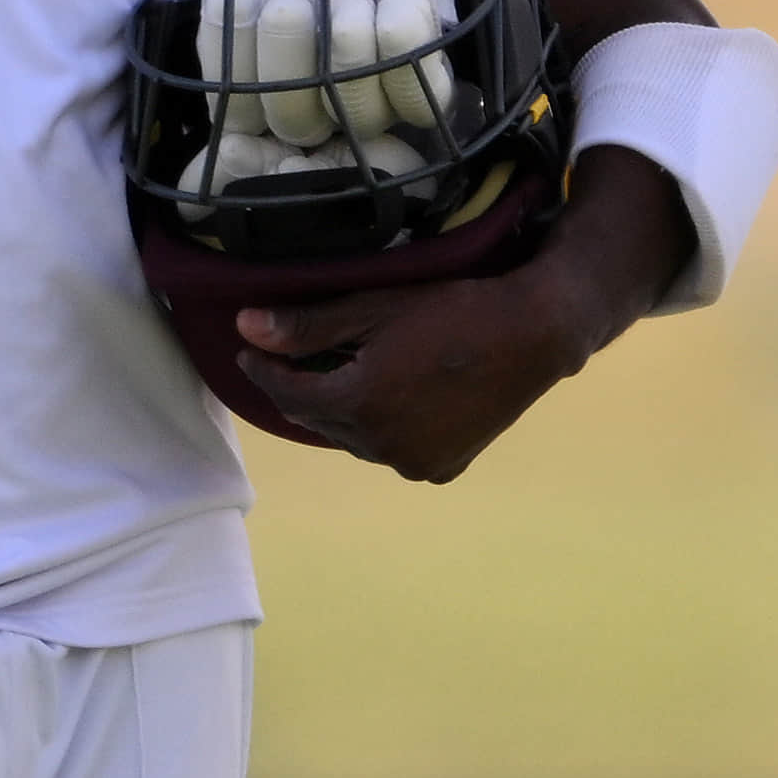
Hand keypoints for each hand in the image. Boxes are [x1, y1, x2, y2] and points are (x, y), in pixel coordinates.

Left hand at [230, 155, 678, 481]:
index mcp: (358, 405)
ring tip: (344, 376)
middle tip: (291, 358)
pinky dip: (382, 430)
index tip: (251, 346)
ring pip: (354, 439)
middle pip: (318, 419)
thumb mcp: (375, 308)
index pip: (286, 393)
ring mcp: (413, 463)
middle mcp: (380, 447)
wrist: (533, 335)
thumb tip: (244, 329)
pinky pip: (392, 452)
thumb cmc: (453, 310)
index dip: (263, 368)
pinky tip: (391, 402)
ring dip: (342, 413)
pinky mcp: (442, 469)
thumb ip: (308, 326)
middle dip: (300, 389)